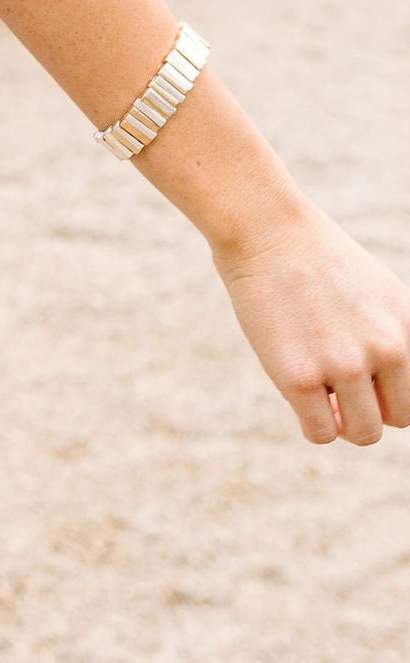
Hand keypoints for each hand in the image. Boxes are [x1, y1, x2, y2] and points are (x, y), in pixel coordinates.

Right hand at [214, 202, 409, 445]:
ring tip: (319, 389)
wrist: (266, 229)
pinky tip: (297, 391)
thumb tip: (389, 394)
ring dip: (342, 420)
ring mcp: (345, 365)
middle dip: (370, 407)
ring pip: (363, 433)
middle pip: (398, 417)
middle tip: (338, 382)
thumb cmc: (316, 259)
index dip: (392, 390)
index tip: (368, 379)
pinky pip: (321, 433)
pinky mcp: (301, 378)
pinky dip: (313, 423)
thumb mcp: (380, 293)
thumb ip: (395, 339)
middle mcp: (388, 348)